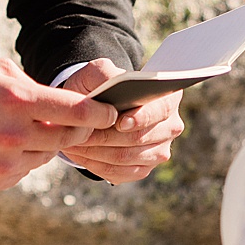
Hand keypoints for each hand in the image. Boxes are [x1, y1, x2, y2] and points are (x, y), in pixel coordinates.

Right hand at [0, 57, 119, 192]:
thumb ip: (34, 87)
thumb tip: (64, 105)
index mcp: (18, 99)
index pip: (78, 111)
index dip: (100, 113)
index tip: (111, 113)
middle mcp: (14, 134)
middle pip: (68, 138)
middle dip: (78, 130)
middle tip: (78, 123)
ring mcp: (4, 162)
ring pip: (46, 156)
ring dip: (45, 143)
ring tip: (21, 127)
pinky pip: (24, 170)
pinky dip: (22, 158)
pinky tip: (0, 143)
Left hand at [54, 59, 186, 182]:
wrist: (93, 106)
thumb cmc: (98, 86)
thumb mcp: (97, 72)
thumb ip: (106, 75)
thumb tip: (114, 95)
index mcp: (168, 97)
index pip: (161, 110)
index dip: (142, 118)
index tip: (120, 122)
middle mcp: (170, 126)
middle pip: (141, 138)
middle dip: (107, 136)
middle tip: (82, 132)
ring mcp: (159, 150)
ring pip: (127, 157)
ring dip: (97, 151)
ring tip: (75, 142)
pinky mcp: (143, 168)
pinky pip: (119, 172)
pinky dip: (96, 164)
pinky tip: (80, 153)